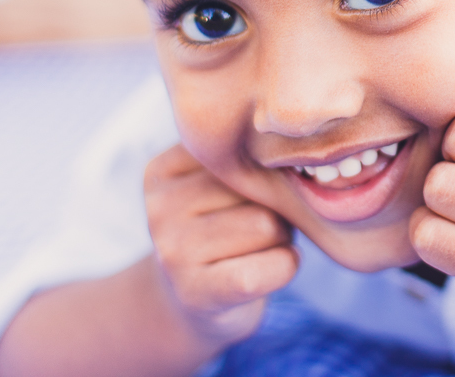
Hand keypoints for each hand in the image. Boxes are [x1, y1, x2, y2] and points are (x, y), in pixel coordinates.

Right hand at [143, 144, 298, 352]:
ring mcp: (174, 252)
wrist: (192, 303)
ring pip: (268, 224)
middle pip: (256, 187)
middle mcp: (161, 208)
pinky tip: (273, 268)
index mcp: (163, 171)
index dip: (264, 172)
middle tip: (258, 227)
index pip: (241, 152)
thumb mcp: (216, 185)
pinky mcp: (199, 292)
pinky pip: (271, 265)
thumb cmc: (219, 231)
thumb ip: (243, 161)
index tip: (251, 194)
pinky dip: (287, 265)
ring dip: (282, 236)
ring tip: (260, 246)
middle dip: (275, 206)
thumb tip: (293, 161)